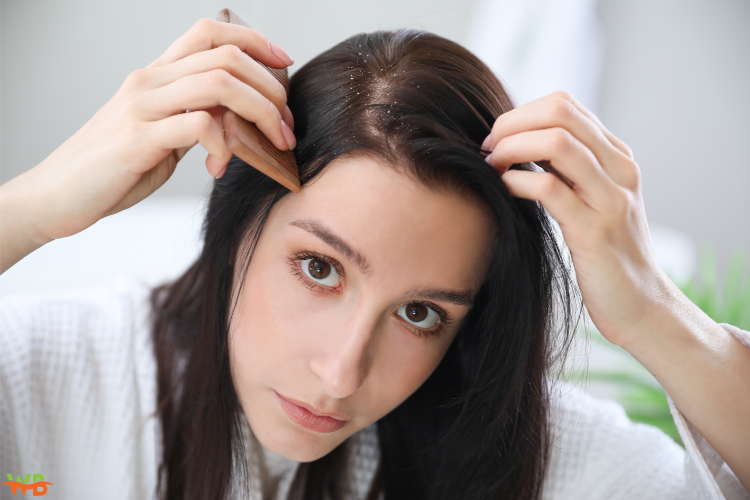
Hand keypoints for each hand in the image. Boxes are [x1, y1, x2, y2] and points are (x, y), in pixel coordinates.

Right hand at [1, 18, 295, 252]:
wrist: (56, 195)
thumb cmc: (112, 169)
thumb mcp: (160, 136)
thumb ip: (193, 120)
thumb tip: (237, 122)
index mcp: (156, 76)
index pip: (210, 32)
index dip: (254, 40)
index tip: (283, 62)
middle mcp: (150, 81)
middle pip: (226, 57)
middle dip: (271, 88)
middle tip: (287, 124)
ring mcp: (143, 107)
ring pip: (219, 84)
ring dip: (261, 112)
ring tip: (274, 141)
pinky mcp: (139, 138)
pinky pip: (200, 126)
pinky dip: (224, 147)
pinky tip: (219, 169)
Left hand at [483, 91, 670, 349]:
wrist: (641, 305)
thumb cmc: (606, 255)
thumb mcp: (592, 201)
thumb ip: (568, 171)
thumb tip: (519, 144)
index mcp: (618, 157)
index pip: (565, 104)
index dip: (522, 113)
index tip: (497, 139)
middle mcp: (619, 169)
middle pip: (560, 112)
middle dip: (512, 123)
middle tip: (488, 149)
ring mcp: (610, 198)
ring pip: (557, 142)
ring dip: (511, 147)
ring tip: (492, 167)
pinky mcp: (595, 230)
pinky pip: (549, 188)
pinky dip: (517, 181)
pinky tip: (503, 190)